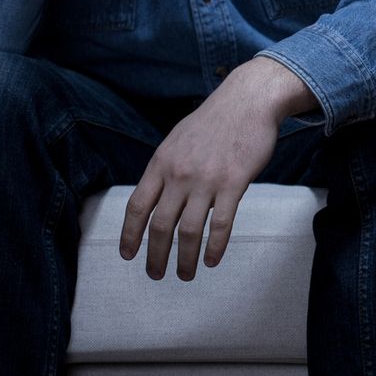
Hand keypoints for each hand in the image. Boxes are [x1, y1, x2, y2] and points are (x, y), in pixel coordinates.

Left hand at [120, 57, 314, 280]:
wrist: (248, 100)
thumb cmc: (214, 120)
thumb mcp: (176, 140)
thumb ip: (165, 168)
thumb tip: (154, 196)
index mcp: (161, 163)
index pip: (136, 207)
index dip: (129, 235)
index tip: (128, 255)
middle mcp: (179, 174)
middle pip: (159, 225)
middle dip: (155, 256)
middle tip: (155, 274)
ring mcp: (206, 180)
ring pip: (188, 230)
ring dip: (185, 258)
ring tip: (185, 274)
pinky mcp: (234, 183)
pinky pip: (221, 224)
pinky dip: (215, 247)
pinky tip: (212, 260)